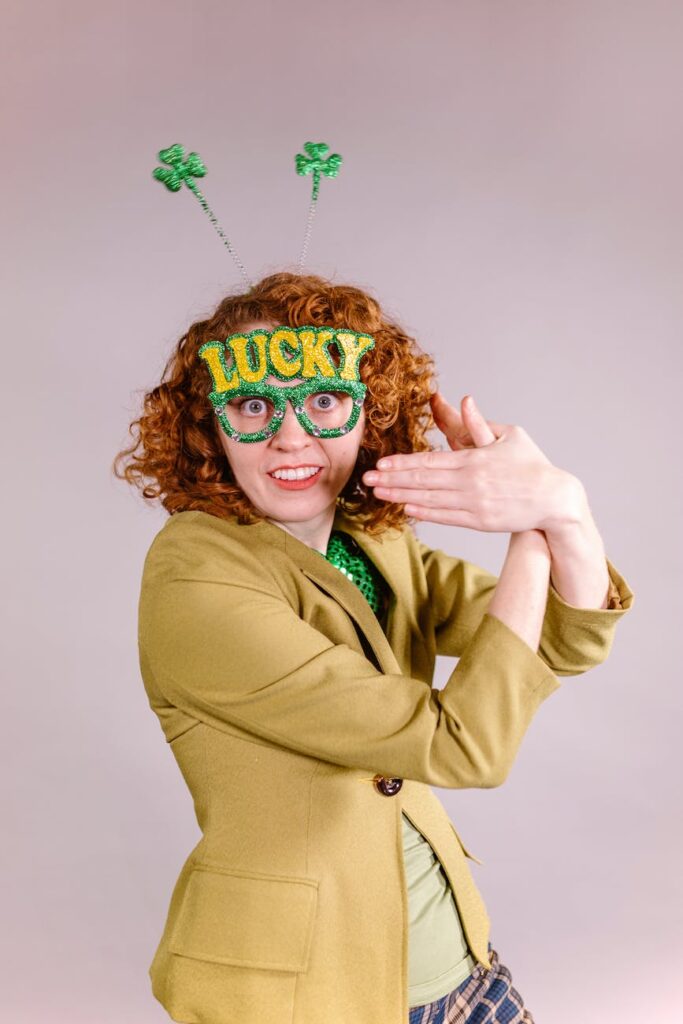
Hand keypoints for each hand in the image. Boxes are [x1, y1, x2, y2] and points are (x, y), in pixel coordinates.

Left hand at [361, 392, 583, 532]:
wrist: (555, 499)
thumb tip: (465, 400)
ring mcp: (475, 504)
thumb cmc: (530, 464)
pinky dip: (425, 513)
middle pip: (423, 481)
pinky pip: (446, 517)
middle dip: (392, 480)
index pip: (430, 461)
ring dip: (401, 496)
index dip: (403, 463)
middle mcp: (471, 482)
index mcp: (475, 459)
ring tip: (379, 494)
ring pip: (430, 500)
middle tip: (367, 480)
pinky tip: (406, 508)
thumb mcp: (508, 436)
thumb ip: (479, 424)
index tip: (381, 464)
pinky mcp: (480, 521)